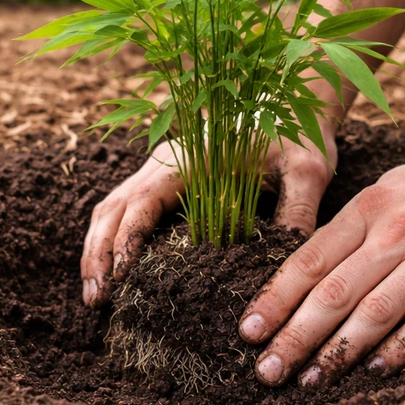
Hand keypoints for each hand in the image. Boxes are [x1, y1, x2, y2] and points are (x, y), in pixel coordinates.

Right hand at [81, 121, 338, 307]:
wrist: (290, 103)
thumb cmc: (297, 133)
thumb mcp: (308, 169)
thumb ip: (299, 210)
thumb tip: (292, 261)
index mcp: (190, 157)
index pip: (143, 201)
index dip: (126, 239)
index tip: (119, 278)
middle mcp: (164, 162)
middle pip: (112, 208)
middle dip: (98, 255)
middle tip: (96, 301)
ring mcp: (159, 170)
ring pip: (110, 210)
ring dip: (97, 251)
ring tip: (96, 297)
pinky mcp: (163, 181)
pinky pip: (125, 211)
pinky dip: (111, 242)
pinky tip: (114, 275)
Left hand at [238, 138, 404, 387]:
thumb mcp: (393, 188)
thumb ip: (354, 227)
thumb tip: (308, 269)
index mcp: (370, 207)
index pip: (310, 260)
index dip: (275, 299)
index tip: (248, 331)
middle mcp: (397, 230)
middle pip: (333, 292)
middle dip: (294, 336)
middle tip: (266, 371)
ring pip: (374, 312)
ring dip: (337, 351)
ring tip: (309, 380)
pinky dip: (399, 348)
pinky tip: (373, 370)